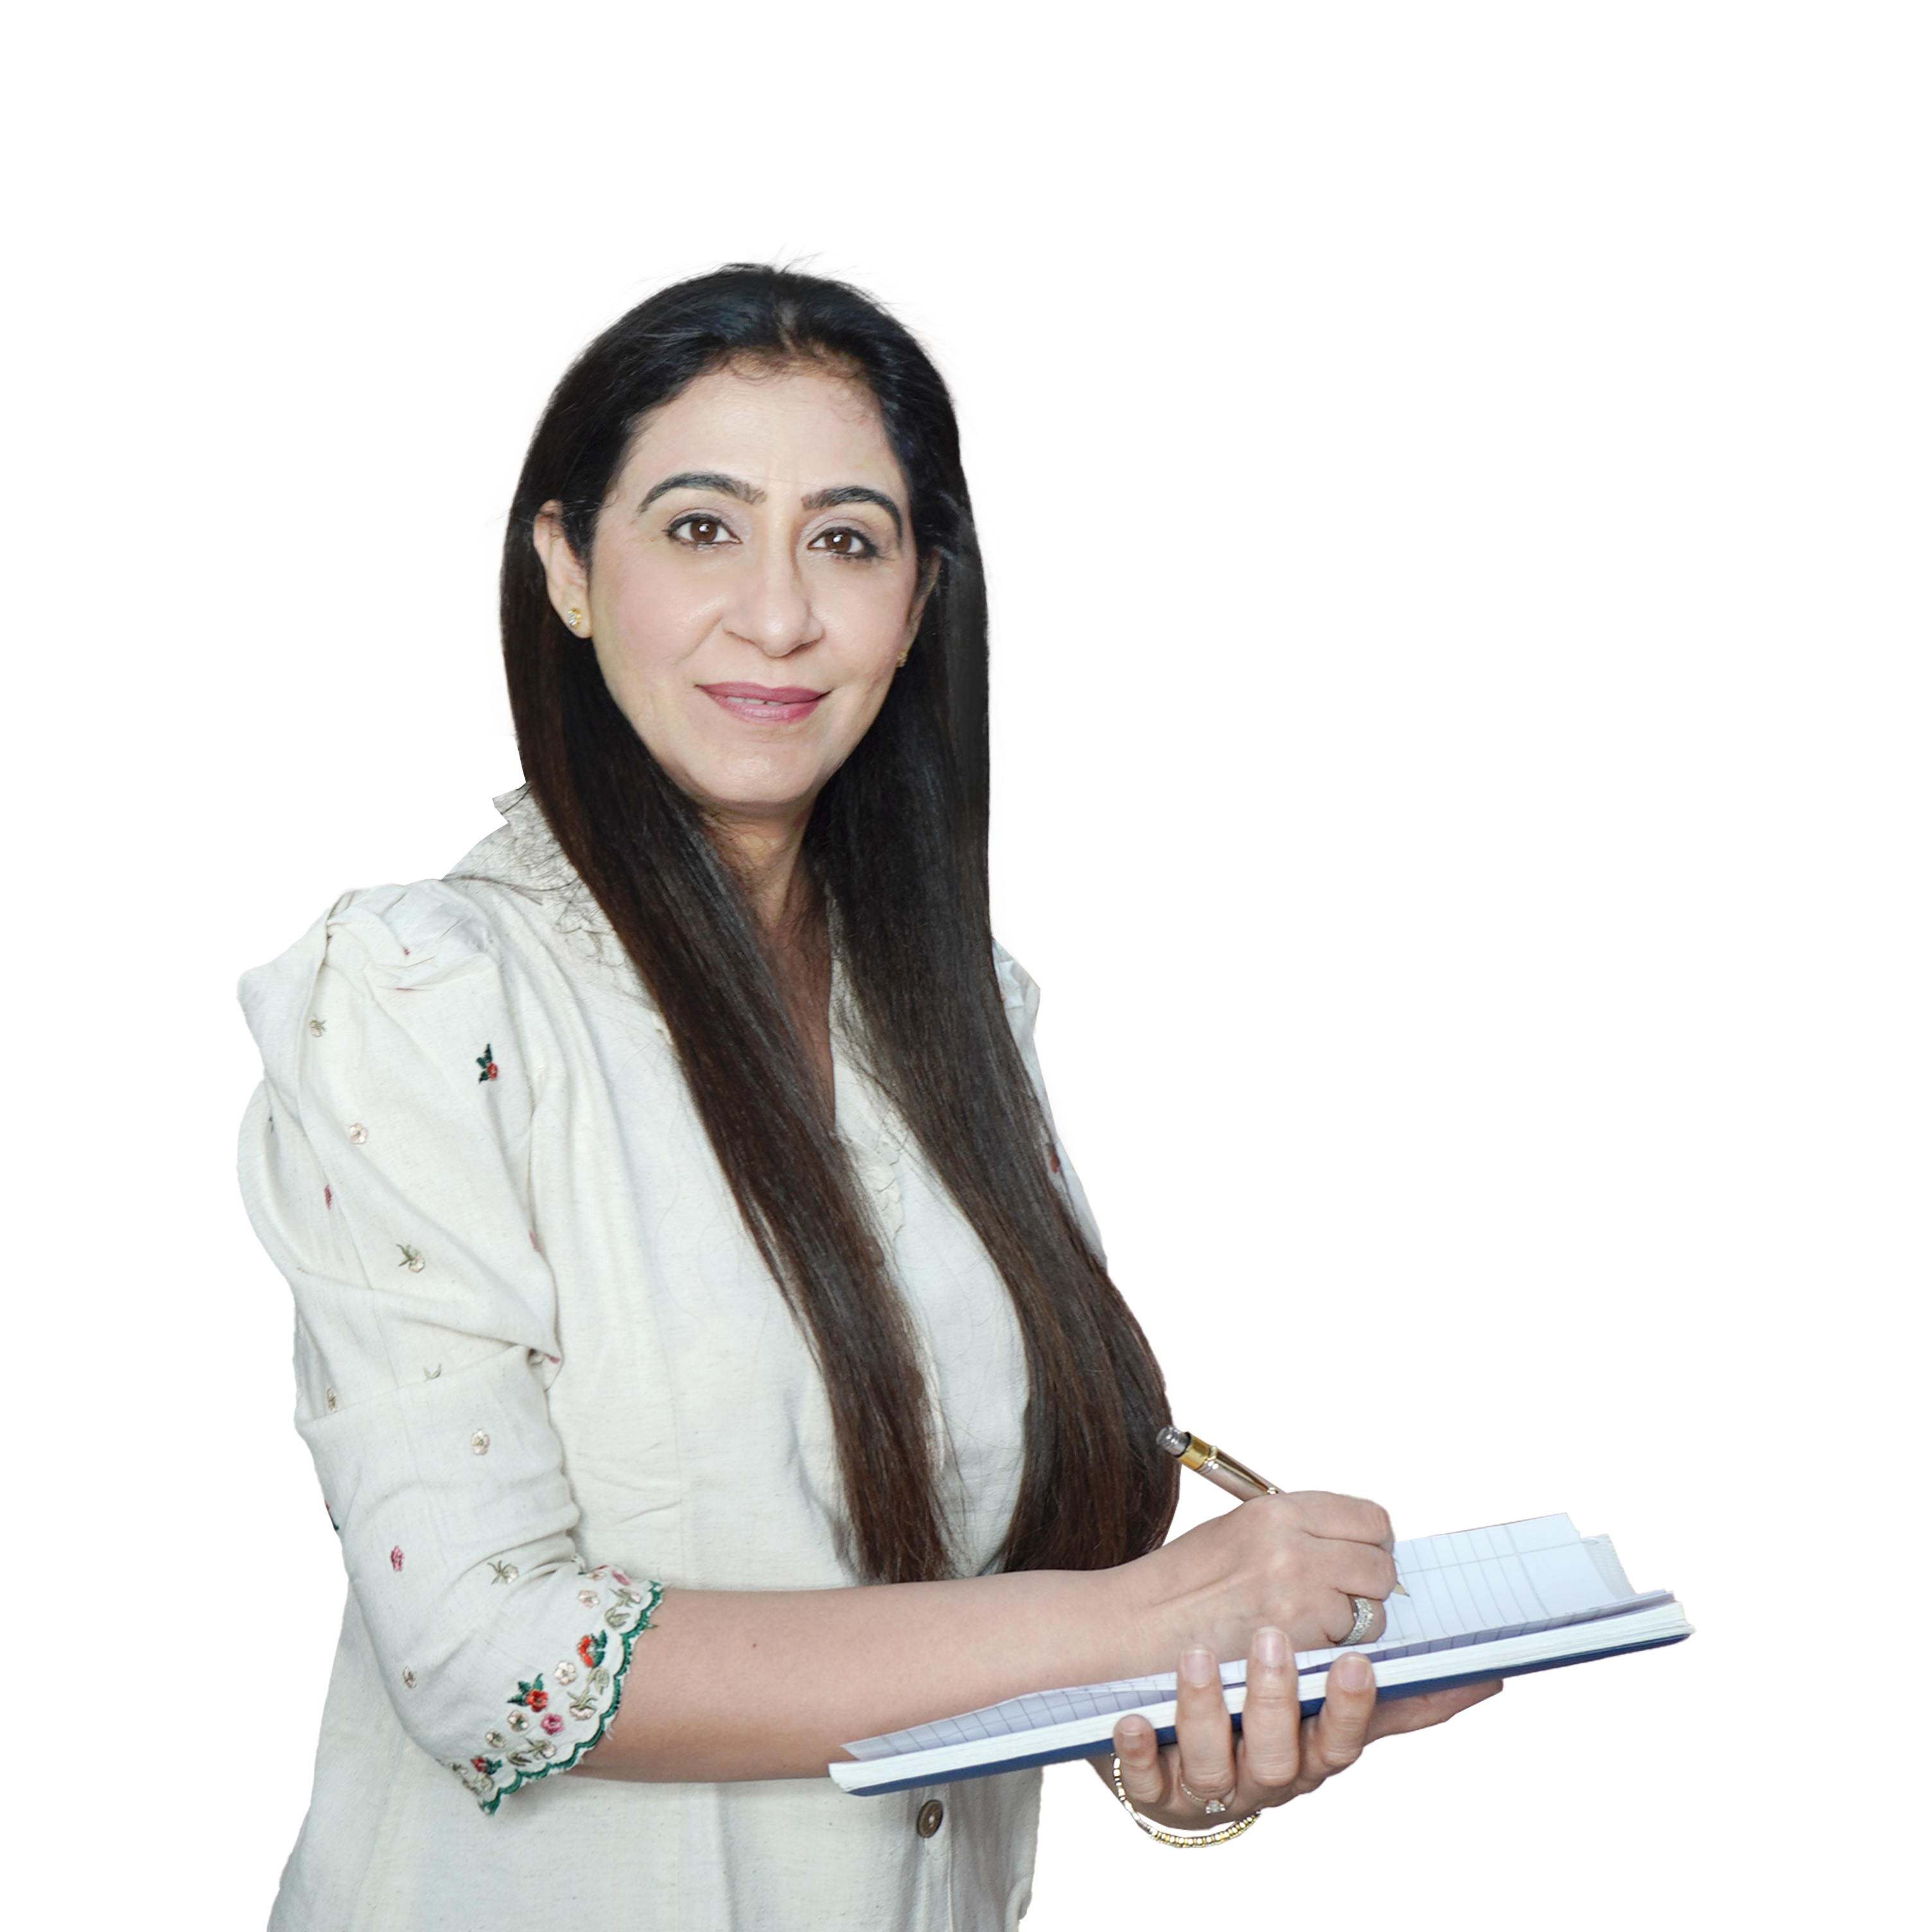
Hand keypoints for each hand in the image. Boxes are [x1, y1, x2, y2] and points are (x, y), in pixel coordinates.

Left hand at [1106, 1627, 1501, 1832]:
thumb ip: (1395, 1694)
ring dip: (1205, 1711)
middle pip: (1278, 1757)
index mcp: (1309, 1754)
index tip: (1359, 1659)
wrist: (1175, 1749)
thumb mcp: (1331, 1708)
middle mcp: (1263, 1779)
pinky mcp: (1154, 1791)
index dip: (1352, 1707)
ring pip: (1212, 1766)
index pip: (1342, 1740)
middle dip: (1276, 1702)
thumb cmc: (1267, 1720)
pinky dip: (1138, 1752)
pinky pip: (1144, 1781)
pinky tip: (1132, 1718)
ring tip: (1197, 1654)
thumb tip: (1482, 1676)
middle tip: (1269, 1637)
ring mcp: (1207, 1789)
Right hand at [1132, 1492, 1402, 1661]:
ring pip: (1372, 1613)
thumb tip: (1355, 1543)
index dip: (1370, 1543)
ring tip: (1313, 1627)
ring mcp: (1298, 1596)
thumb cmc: (1184, 1580)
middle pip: (1381, 1565)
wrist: (1142, 1624)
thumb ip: (1297, 1529)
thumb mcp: (1239, 1528)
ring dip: (1353, 1626)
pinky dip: (1333, 1655)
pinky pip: (1349, 1649)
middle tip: (1344, 1598)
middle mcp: (1294, 1546)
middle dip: (1369, 1586)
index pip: (1371, 1518)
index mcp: (1279, 1510)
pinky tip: (1300, 1649)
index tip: (1360, 1558)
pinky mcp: (1297, 1642)